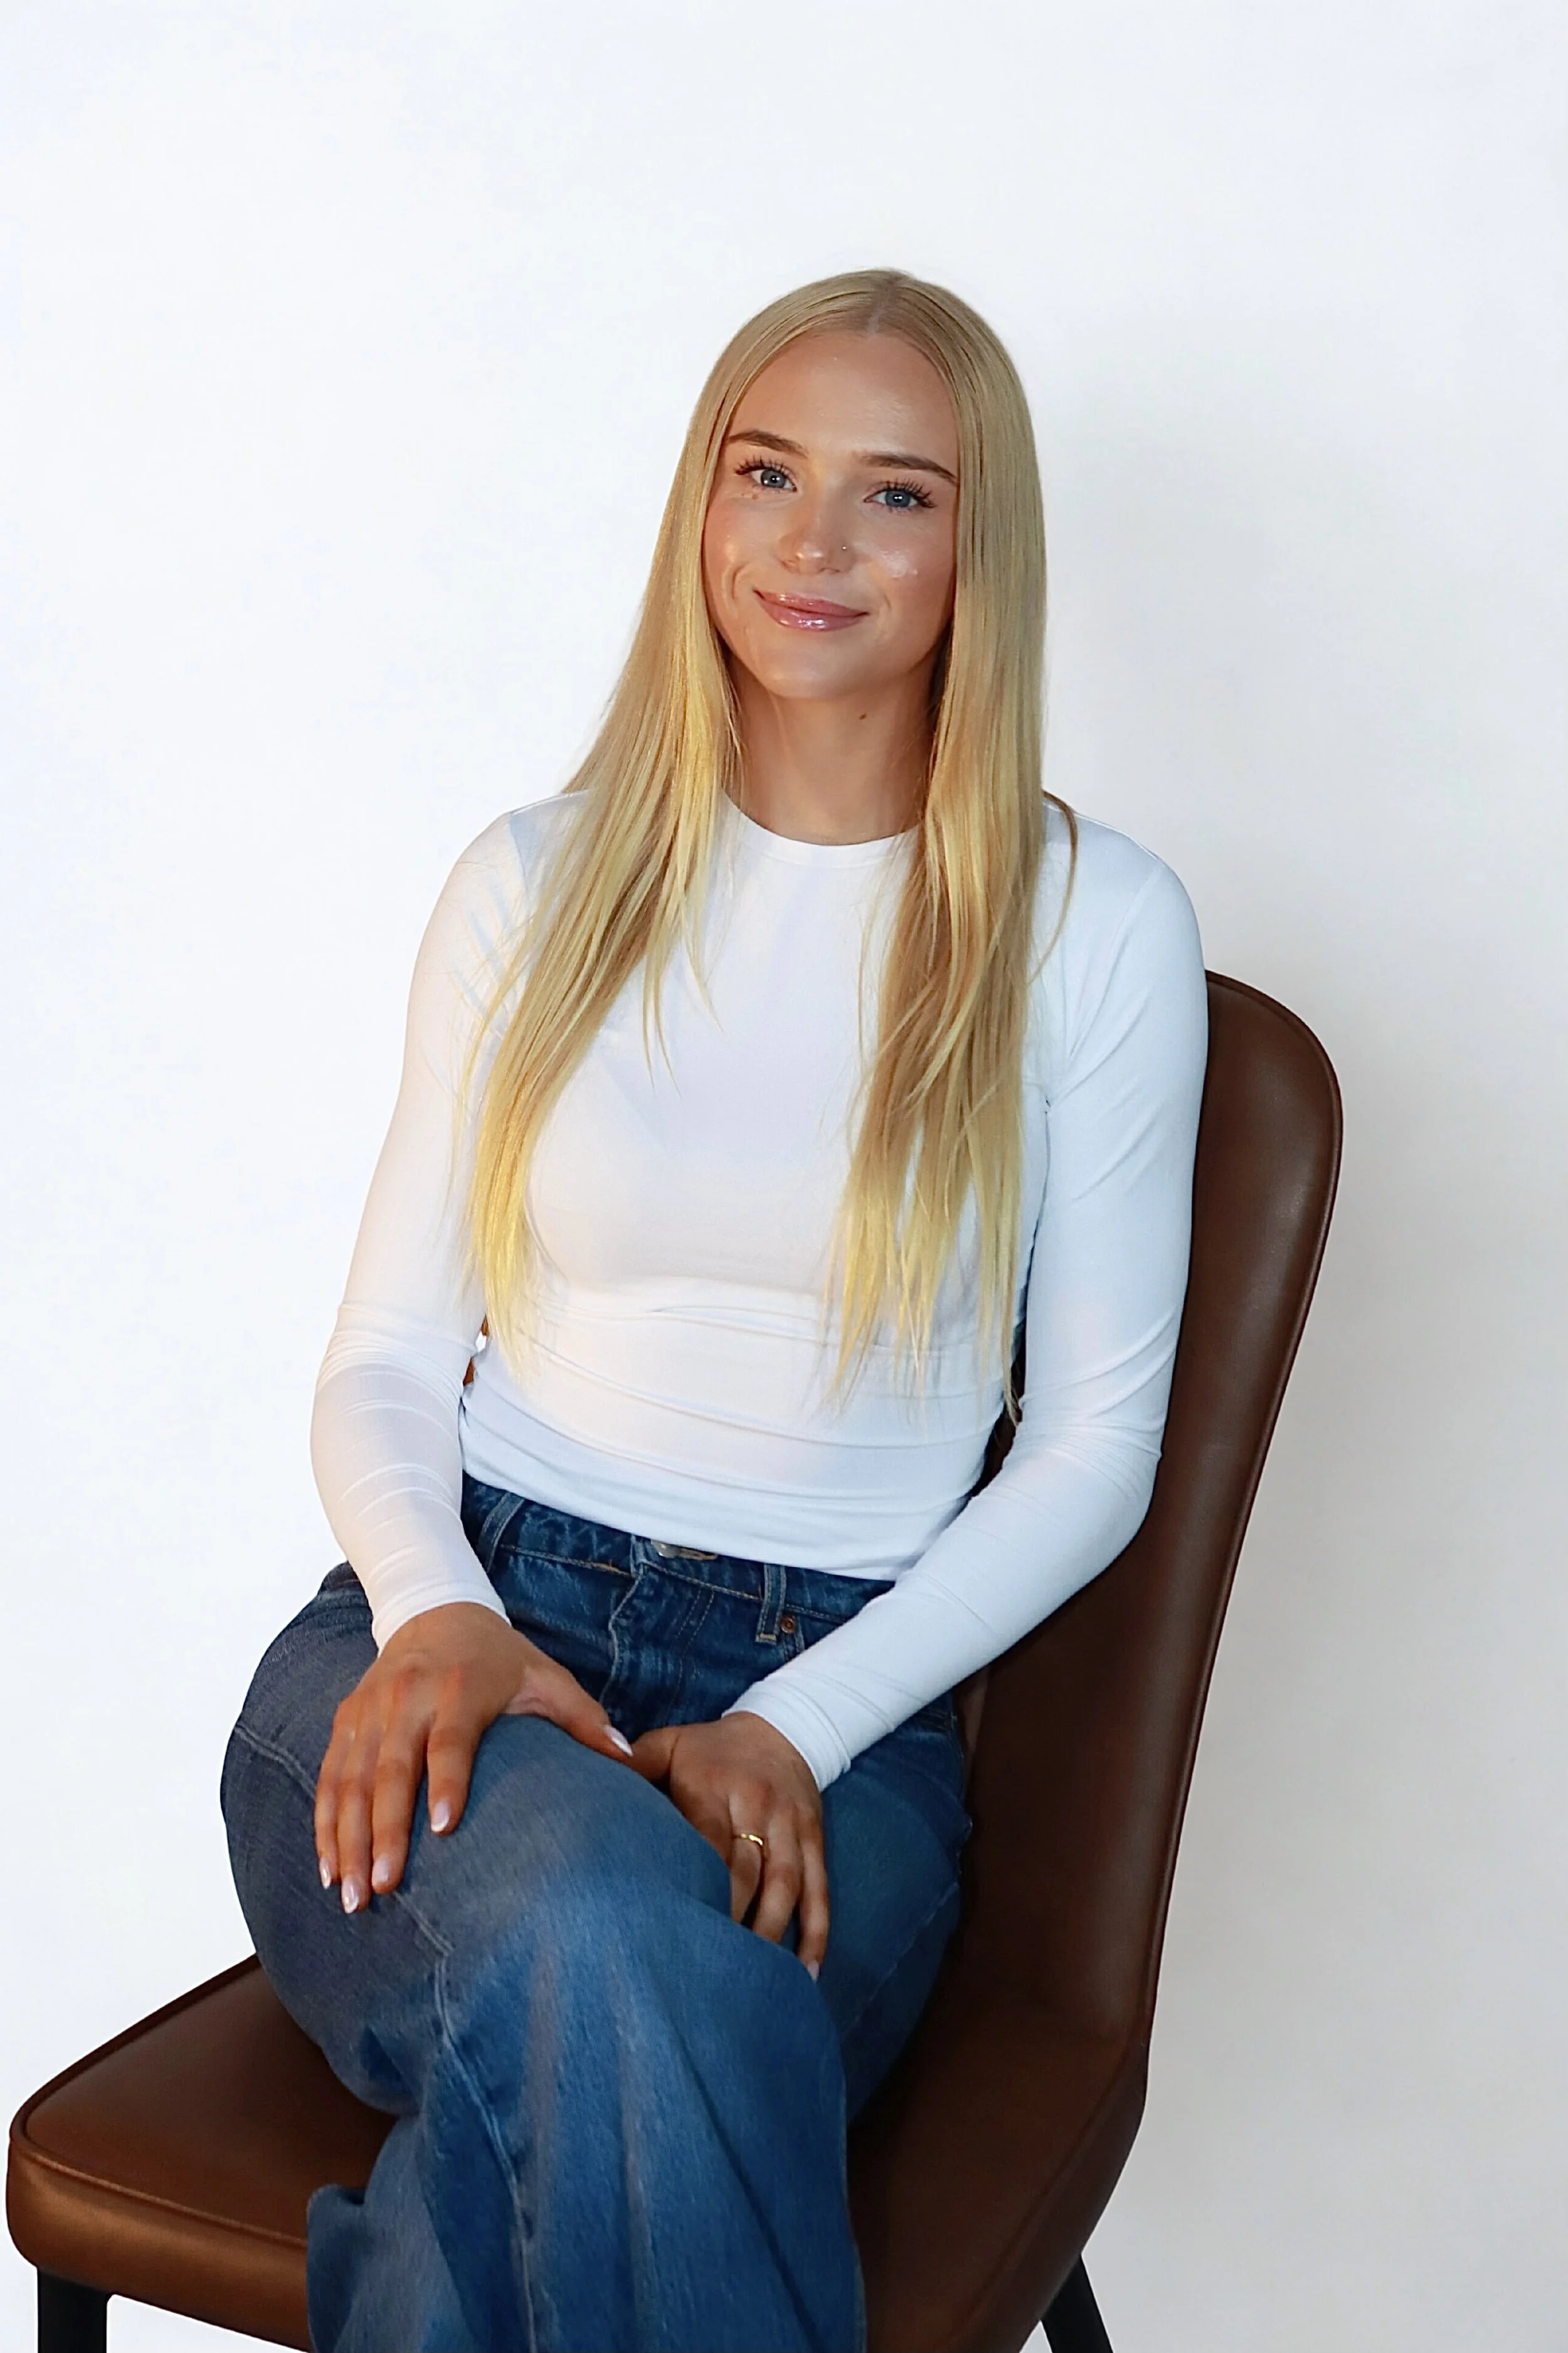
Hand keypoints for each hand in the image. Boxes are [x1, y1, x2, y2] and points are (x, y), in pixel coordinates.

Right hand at [315, 1601, 631, 1912]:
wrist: (436, 1610)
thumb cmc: (499, 1657)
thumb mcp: (545, 1676)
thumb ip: (583, 1718)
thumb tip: (627, 1758)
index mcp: (461, 1687)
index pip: (450, 1740)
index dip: (445, 1781)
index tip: (443, 1829)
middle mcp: (408, 1696)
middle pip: (390, 1767)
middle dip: (383, 1832)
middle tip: (383, 1888)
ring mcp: (371, 1709)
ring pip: (350, 1779)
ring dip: (346, 1838)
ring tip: (350, 1893)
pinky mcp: (346, 1719)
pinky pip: (329, 1776)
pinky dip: (325, 1823)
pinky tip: (328, 1867)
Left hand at [631, 1713, 827, 1974]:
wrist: (784, 1725)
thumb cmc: (711, 1748)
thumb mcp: (670, 1743)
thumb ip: (634, 1764)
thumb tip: (595, 1776)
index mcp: (716, 1787)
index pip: (709, 1843)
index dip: (699, 1885)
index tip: (677, 1928)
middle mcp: (758, 1807)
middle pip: (749, 1871)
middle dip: (731, 1919)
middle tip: (708, 1969)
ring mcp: (791, 1827)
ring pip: (786, 1886)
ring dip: (772, 1934)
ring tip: (754, 1981)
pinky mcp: (814, 1841)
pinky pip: (819, 1891)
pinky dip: (816, 1933)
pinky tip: (806, 1973)